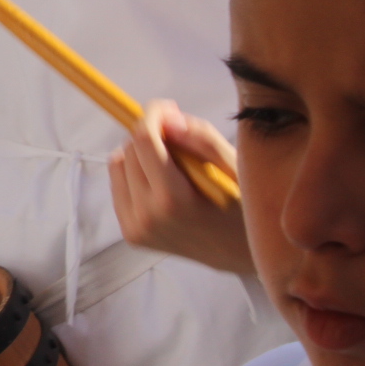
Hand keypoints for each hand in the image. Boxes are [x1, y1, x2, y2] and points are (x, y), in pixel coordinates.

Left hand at [109, 99, 253, 274]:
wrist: (243, 258)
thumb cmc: (246, 211)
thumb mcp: (236, 169)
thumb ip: (201, 139)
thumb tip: (166, 118)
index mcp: (173, 200)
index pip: (143, 141)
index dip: (152, 115)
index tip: (168, 107)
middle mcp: (146, 216)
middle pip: (130, 149)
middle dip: (152, 135)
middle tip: (181, 140)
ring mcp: (135, 228)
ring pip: (118, 164)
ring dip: (141, 154)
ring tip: (173, 166)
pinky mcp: (131, 234)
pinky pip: (118, 185)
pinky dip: (136, 174)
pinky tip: (163, 183)